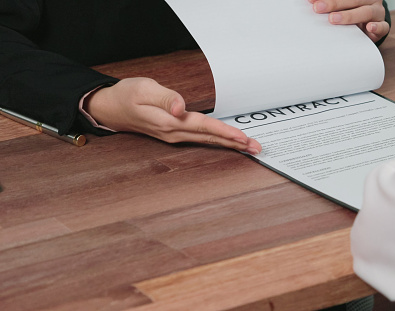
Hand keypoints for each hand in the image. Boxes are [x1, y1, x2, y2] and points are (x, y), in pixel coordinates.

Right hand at [83, 77, 261, 154]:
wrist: (110, 108)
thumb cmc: (127, 95)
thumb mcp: (144, 89)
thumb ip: (165, 98)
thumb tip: (181, 107)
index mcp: (170, 122)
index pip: (204, 127)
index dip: (225, 132)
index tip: (242, 138)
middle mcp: (174, 133)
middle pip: (210, 139)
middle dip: (235, 144)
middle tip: (257, 148)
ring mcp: (174, 137)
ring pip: (207, 142)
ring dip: (229, 144)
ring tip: (249, 147)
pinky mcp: (174, 135)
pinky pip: (200, 140)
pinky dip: (217, 141)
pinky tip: (228, 142)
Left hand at [309, 0, 389, 42]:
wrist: (369, 26)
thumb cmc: (351, 13)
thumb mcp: (341, 6)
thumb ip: (330, 5)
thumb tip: (311, 2)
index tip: (312, 1)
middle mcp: (369, 0)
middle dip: (334, 3)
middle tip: (318, 8)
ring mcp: (377, 12)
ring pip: (366, 12)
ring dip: (348, 16)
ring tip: (333, 19)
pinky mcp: (382, 27)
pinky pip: (382, 26)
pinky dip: (376, 27)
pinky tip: (369, 27)